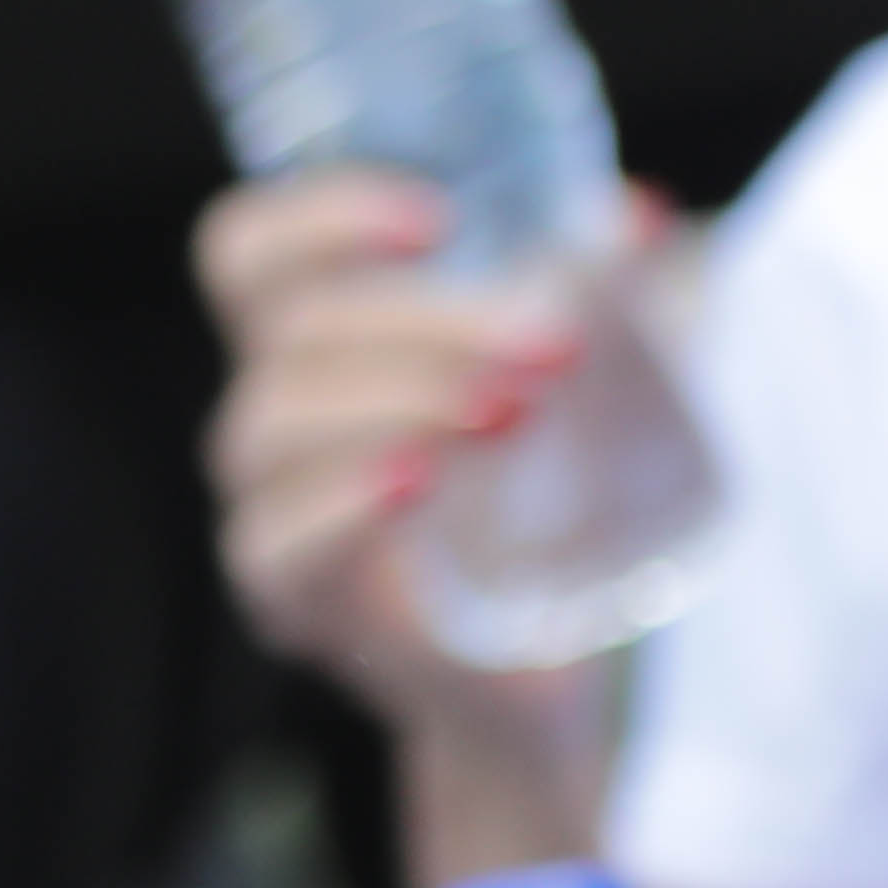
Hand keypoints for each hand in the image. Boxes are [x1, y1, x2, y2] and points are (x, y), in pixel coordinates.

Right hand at [192, 169, 676, 766]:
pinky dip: (338, 500)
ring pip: (270, 423)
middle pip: (290, 331)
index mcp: (323, 342)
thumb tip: (638, 219)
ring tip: (514, 413)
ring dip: (396, 398)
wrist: (548, 671)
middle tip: (551, 343)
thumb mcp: (601, 377)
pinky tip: (417, 481)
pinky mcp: (295, 601)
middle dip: (424, 320)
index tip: (437, 219)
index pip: (249, 254)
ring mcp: (271, 509)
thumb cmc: (551, 504)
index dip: (318, 216)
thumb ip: (612, 293)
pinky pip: (272, 540)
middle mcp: (277, 416)